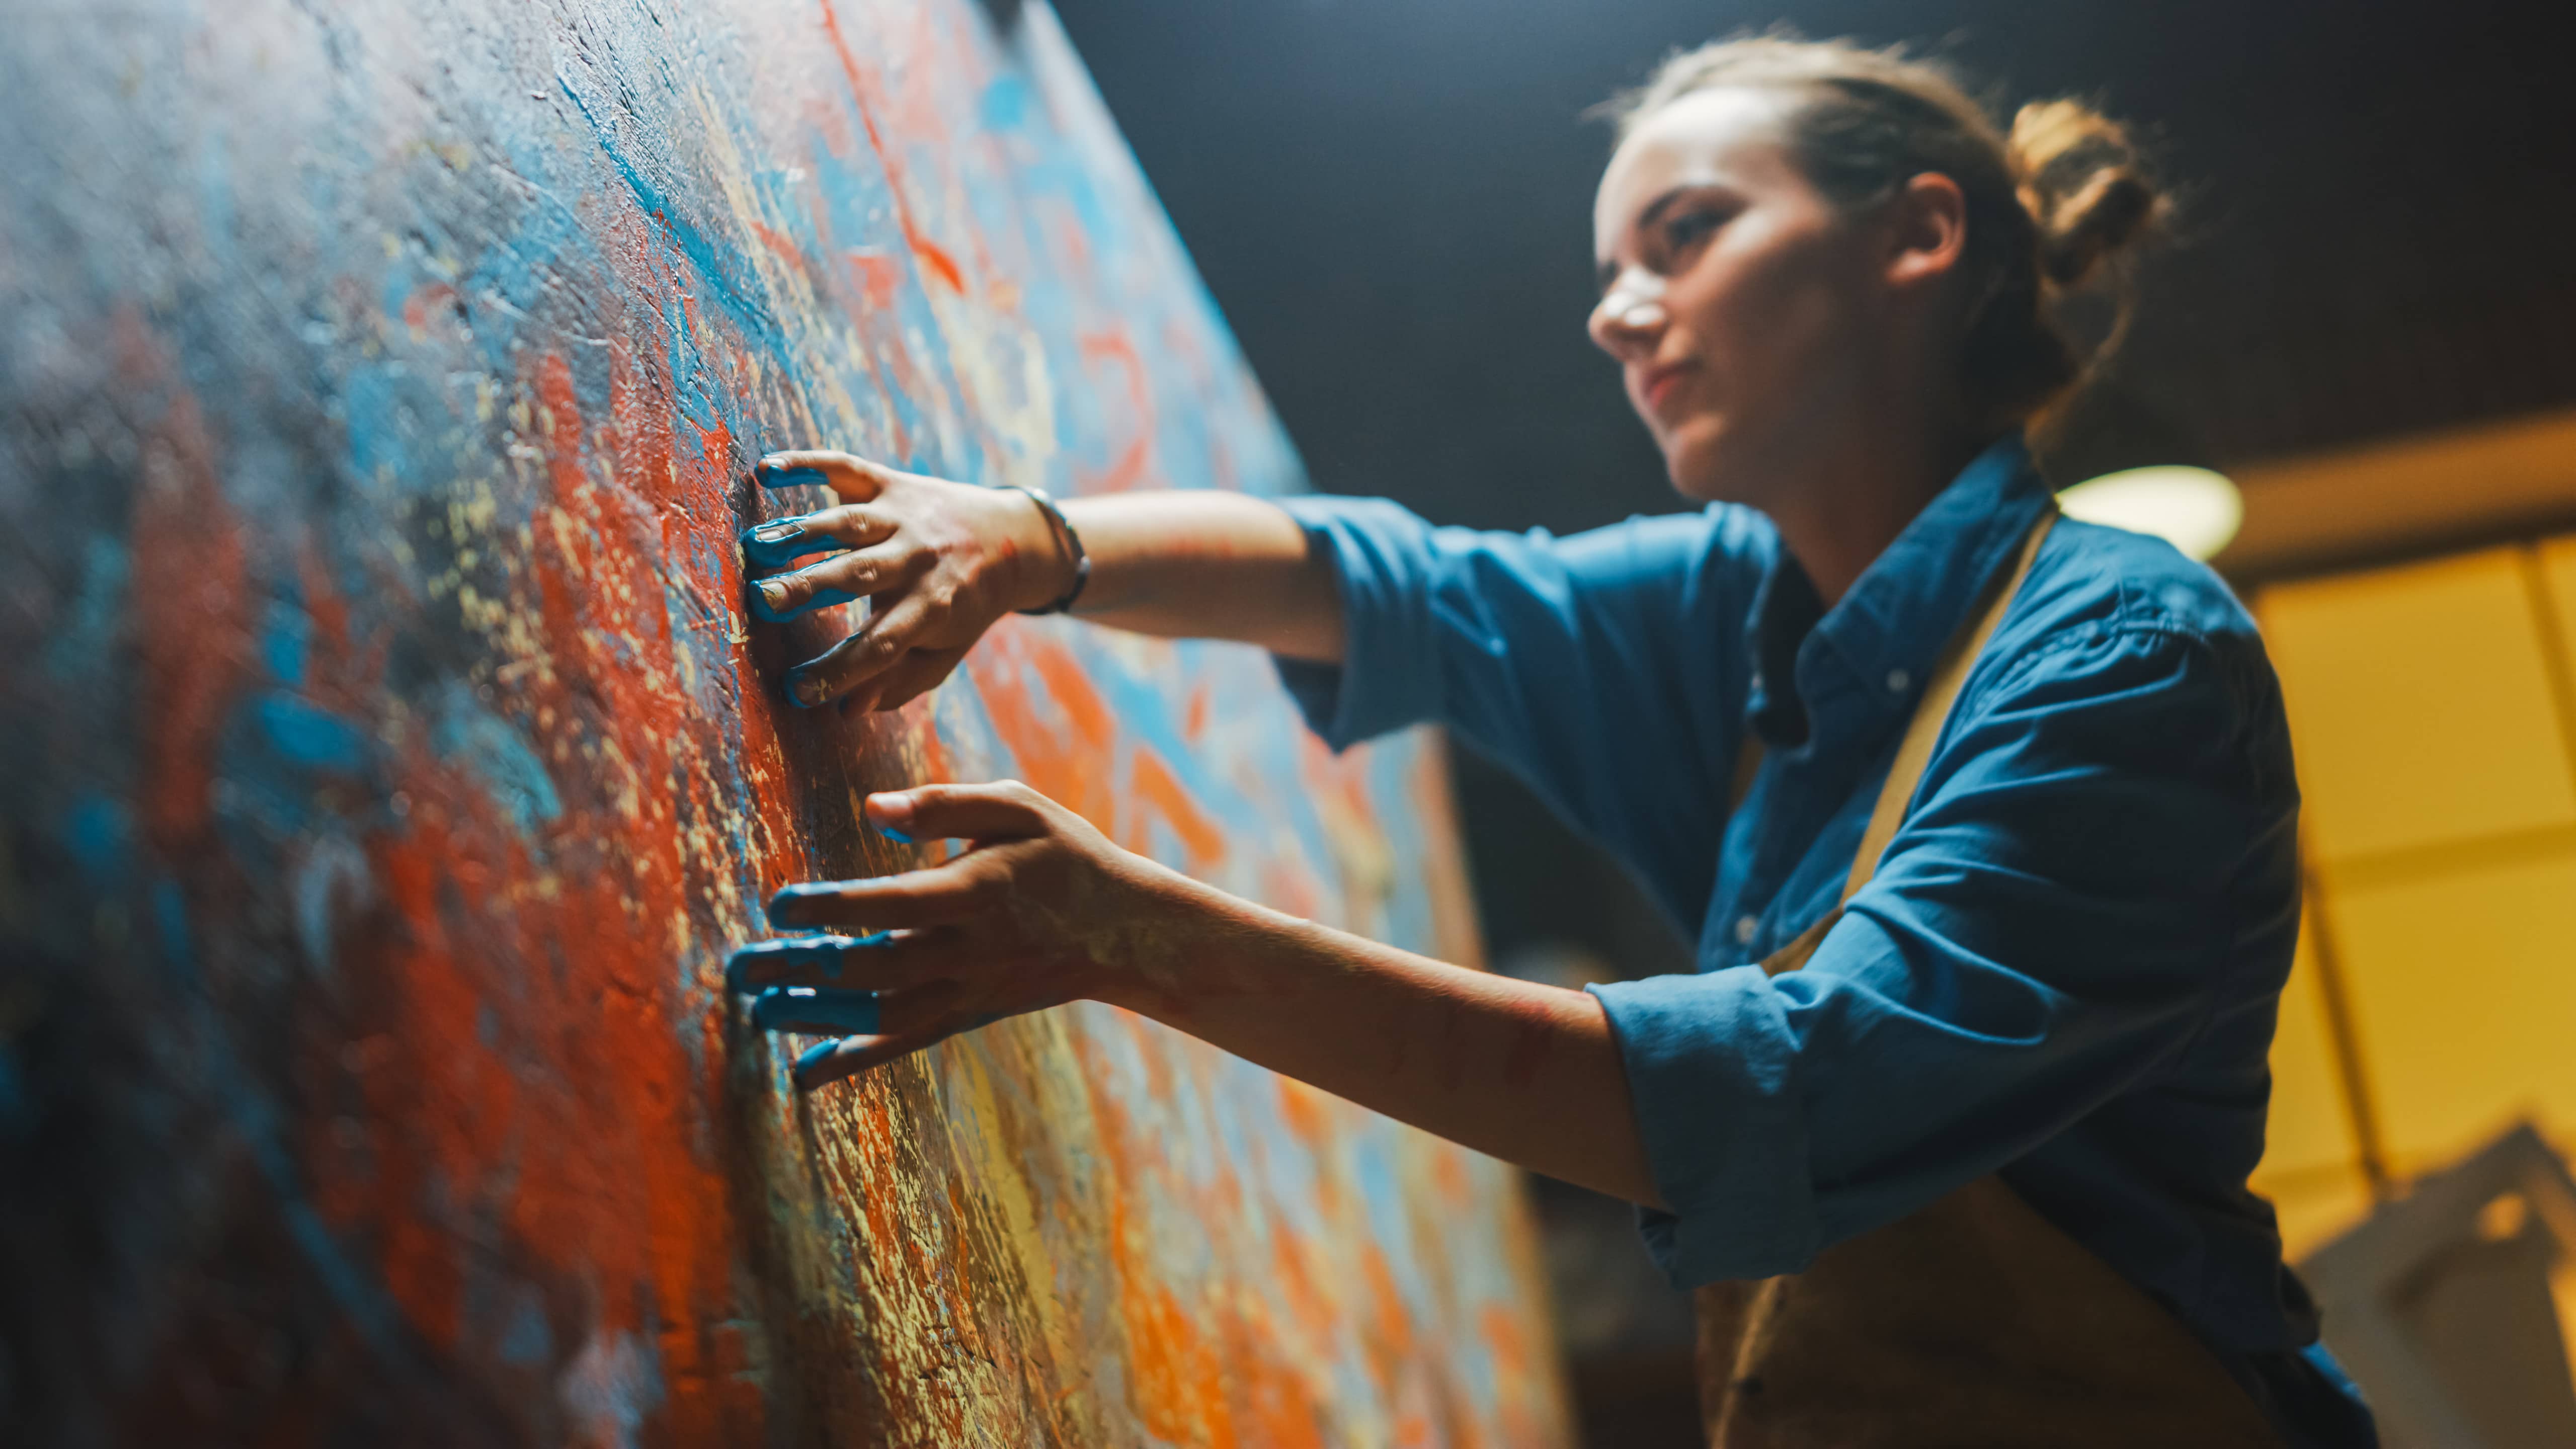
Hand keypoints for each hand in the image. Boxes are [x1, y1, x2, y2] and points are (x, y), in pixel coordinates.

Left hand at [724, 780, 1186, 1087]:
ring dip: (817, 1017)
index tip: (779, 904)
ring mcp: (969, 990)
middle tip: (739, 968)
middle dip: (804, 970)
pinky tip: (804, 1072)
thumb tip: (872, 806)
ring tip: (757, 1010)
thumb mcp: (1018, 807)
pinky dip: (855, 1061)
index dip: (836, 907)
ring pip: (884, 1015)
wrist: (1124, 931)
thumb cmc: (1063, 854)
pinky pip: (905, 1044)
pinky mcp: (968, 1015)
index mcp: (979, 891)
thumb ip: (944, 805)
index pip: (896, 903)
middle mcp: (970, 949)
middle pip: (877, 968)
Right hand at [741, 451, 1077, 710]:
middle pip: (859, 575)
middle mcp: (918, 559)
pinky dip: (807, 464)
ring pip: (848, 523)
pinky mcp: (892, 483)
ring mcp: (903, 516)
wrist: (1012, 538)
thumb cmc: (965, 605)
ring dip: (801, 531)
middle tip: (760, 601)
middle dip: (810, 588)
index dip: (840, 671)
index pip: (881, 645)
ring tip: (755, 543)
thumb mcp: (945, 650)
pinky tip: (765, 471)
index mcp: (932, 607)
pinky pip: (846, 468)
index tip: (796, 690)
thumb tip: (848, 710)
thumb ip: (900, 680)